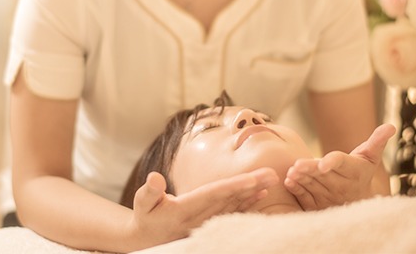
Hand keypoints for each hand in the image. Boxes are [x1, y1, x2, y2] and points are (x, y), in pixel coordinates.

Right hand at [129, 167, 278, 247]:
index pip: (212, 196)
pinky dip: (247, 205)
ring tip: (271, 181)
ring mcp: (207, 225)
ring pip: (234, 206)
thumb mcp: (143, 203)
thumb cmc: (147, 216)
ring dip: (254, 193)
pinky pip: (232, 214)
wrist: (147, 240)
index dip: (233, 187)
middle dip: (251, 187)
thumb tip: (154, 177)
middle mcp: (199, 220)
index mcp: (183, 212)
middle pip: (229, 200)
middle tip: (272, 174)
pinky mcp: (211, 226)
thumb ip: (150, 191)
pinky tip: (261, 195)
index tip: (252, 179)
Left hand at [284, 123, 395, 210]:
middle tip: (297, 165)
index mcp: (354, 171)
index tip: (322, 164)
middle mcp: (342, 187)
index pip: (342, 164)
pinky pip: (307, 198)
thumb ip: (377, 141)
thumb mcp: (370, 157)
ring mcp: (330, 198)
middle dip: (310, 170)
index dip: (332, 163)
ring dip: (301, 180)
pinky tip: (289, 182)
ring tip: (291, 172)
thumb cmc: (361, 172)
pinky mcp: (319, 206)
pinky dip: (297, 190)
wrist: (358, 201)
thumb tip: (391, 126)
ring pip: (313, 187)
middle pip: (324, 176)